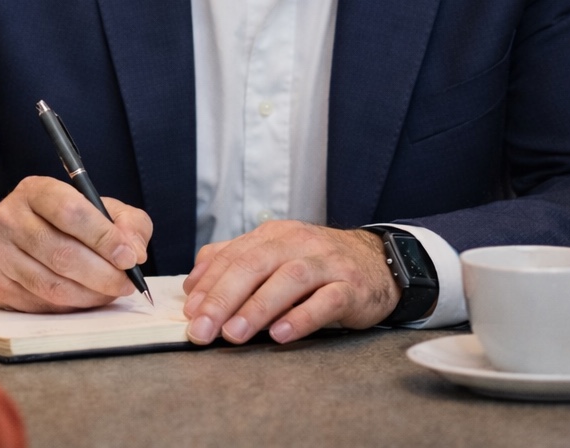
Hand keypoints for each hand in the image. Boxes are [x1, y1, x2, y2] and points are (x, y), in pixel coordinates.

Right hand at [0, 176, 151, 311]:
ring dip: (90, 295)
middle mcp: (8, 218)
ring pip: (51, 285)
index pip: (69, 211)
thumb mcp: (97, 209)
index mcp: (35, 191)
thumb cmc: (62, 223)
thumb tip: (135, 252)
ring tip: (110, 293)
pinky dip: (70, 307)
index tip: (129, 257)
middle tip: (126, 284)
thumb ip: (126, 223)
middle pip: (61, 253)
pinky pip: (41, 305)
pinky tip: (85, 299)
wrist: (10, 241)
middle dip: (102, 274)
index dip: (103, 237)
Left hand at [181, 221, 397, 344]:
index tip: (189, 312)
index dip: (208, 285)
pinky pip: (326, 301)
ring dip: (257, 307)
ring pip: (288, 280)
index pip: (233, 256)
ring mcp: (327, 263)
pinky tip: (281, 335)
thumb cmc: (318, 265)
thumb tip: (193, 285)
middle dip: (223, 298)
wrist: (379, 262)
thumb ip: (235, 263)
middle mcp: (298, 243)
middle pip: (254, 265)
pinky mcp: (352, 287)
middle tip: (202, 328)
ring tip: (234, 334)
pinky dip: (302, 317)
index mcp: (273, 235)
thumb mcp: (275, 255)